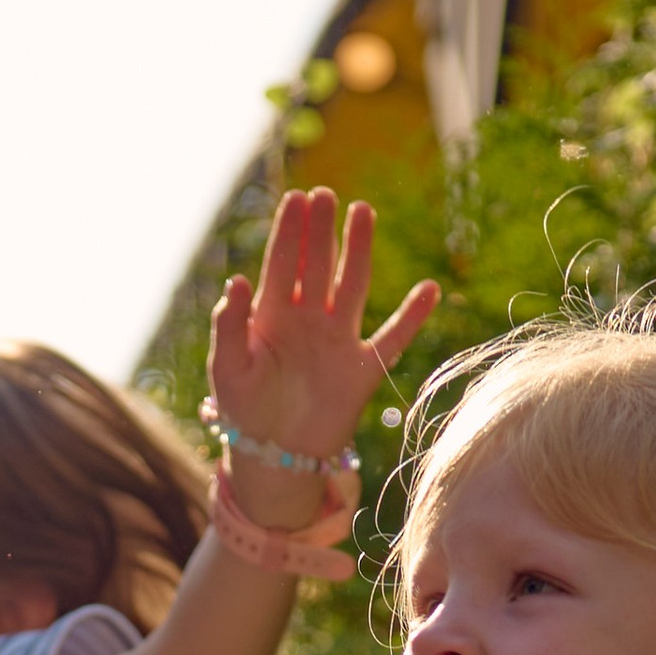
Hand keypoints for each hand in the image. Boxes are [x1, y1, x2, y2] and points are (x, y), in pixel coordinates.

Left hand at [208, 191, 437, 515]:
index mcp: (272, 315)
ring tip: (363, 212)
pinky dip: (411, 317)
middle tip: (325, 196)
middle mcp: (307, 320)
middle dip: (321, 231)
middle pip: (317, 265)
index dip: (289, 232)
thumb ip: (227, 327)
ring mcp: (337, 341)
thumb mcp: (226, 370)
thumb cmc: (244, 412)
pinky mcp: (361, 370)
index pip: (282, 264)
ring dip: (358, 251)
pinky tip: (429, 291)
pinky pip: (392, 339)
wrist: (273, 459)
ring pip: (352, 286)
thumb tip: (236, 281)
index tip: (296, 199)